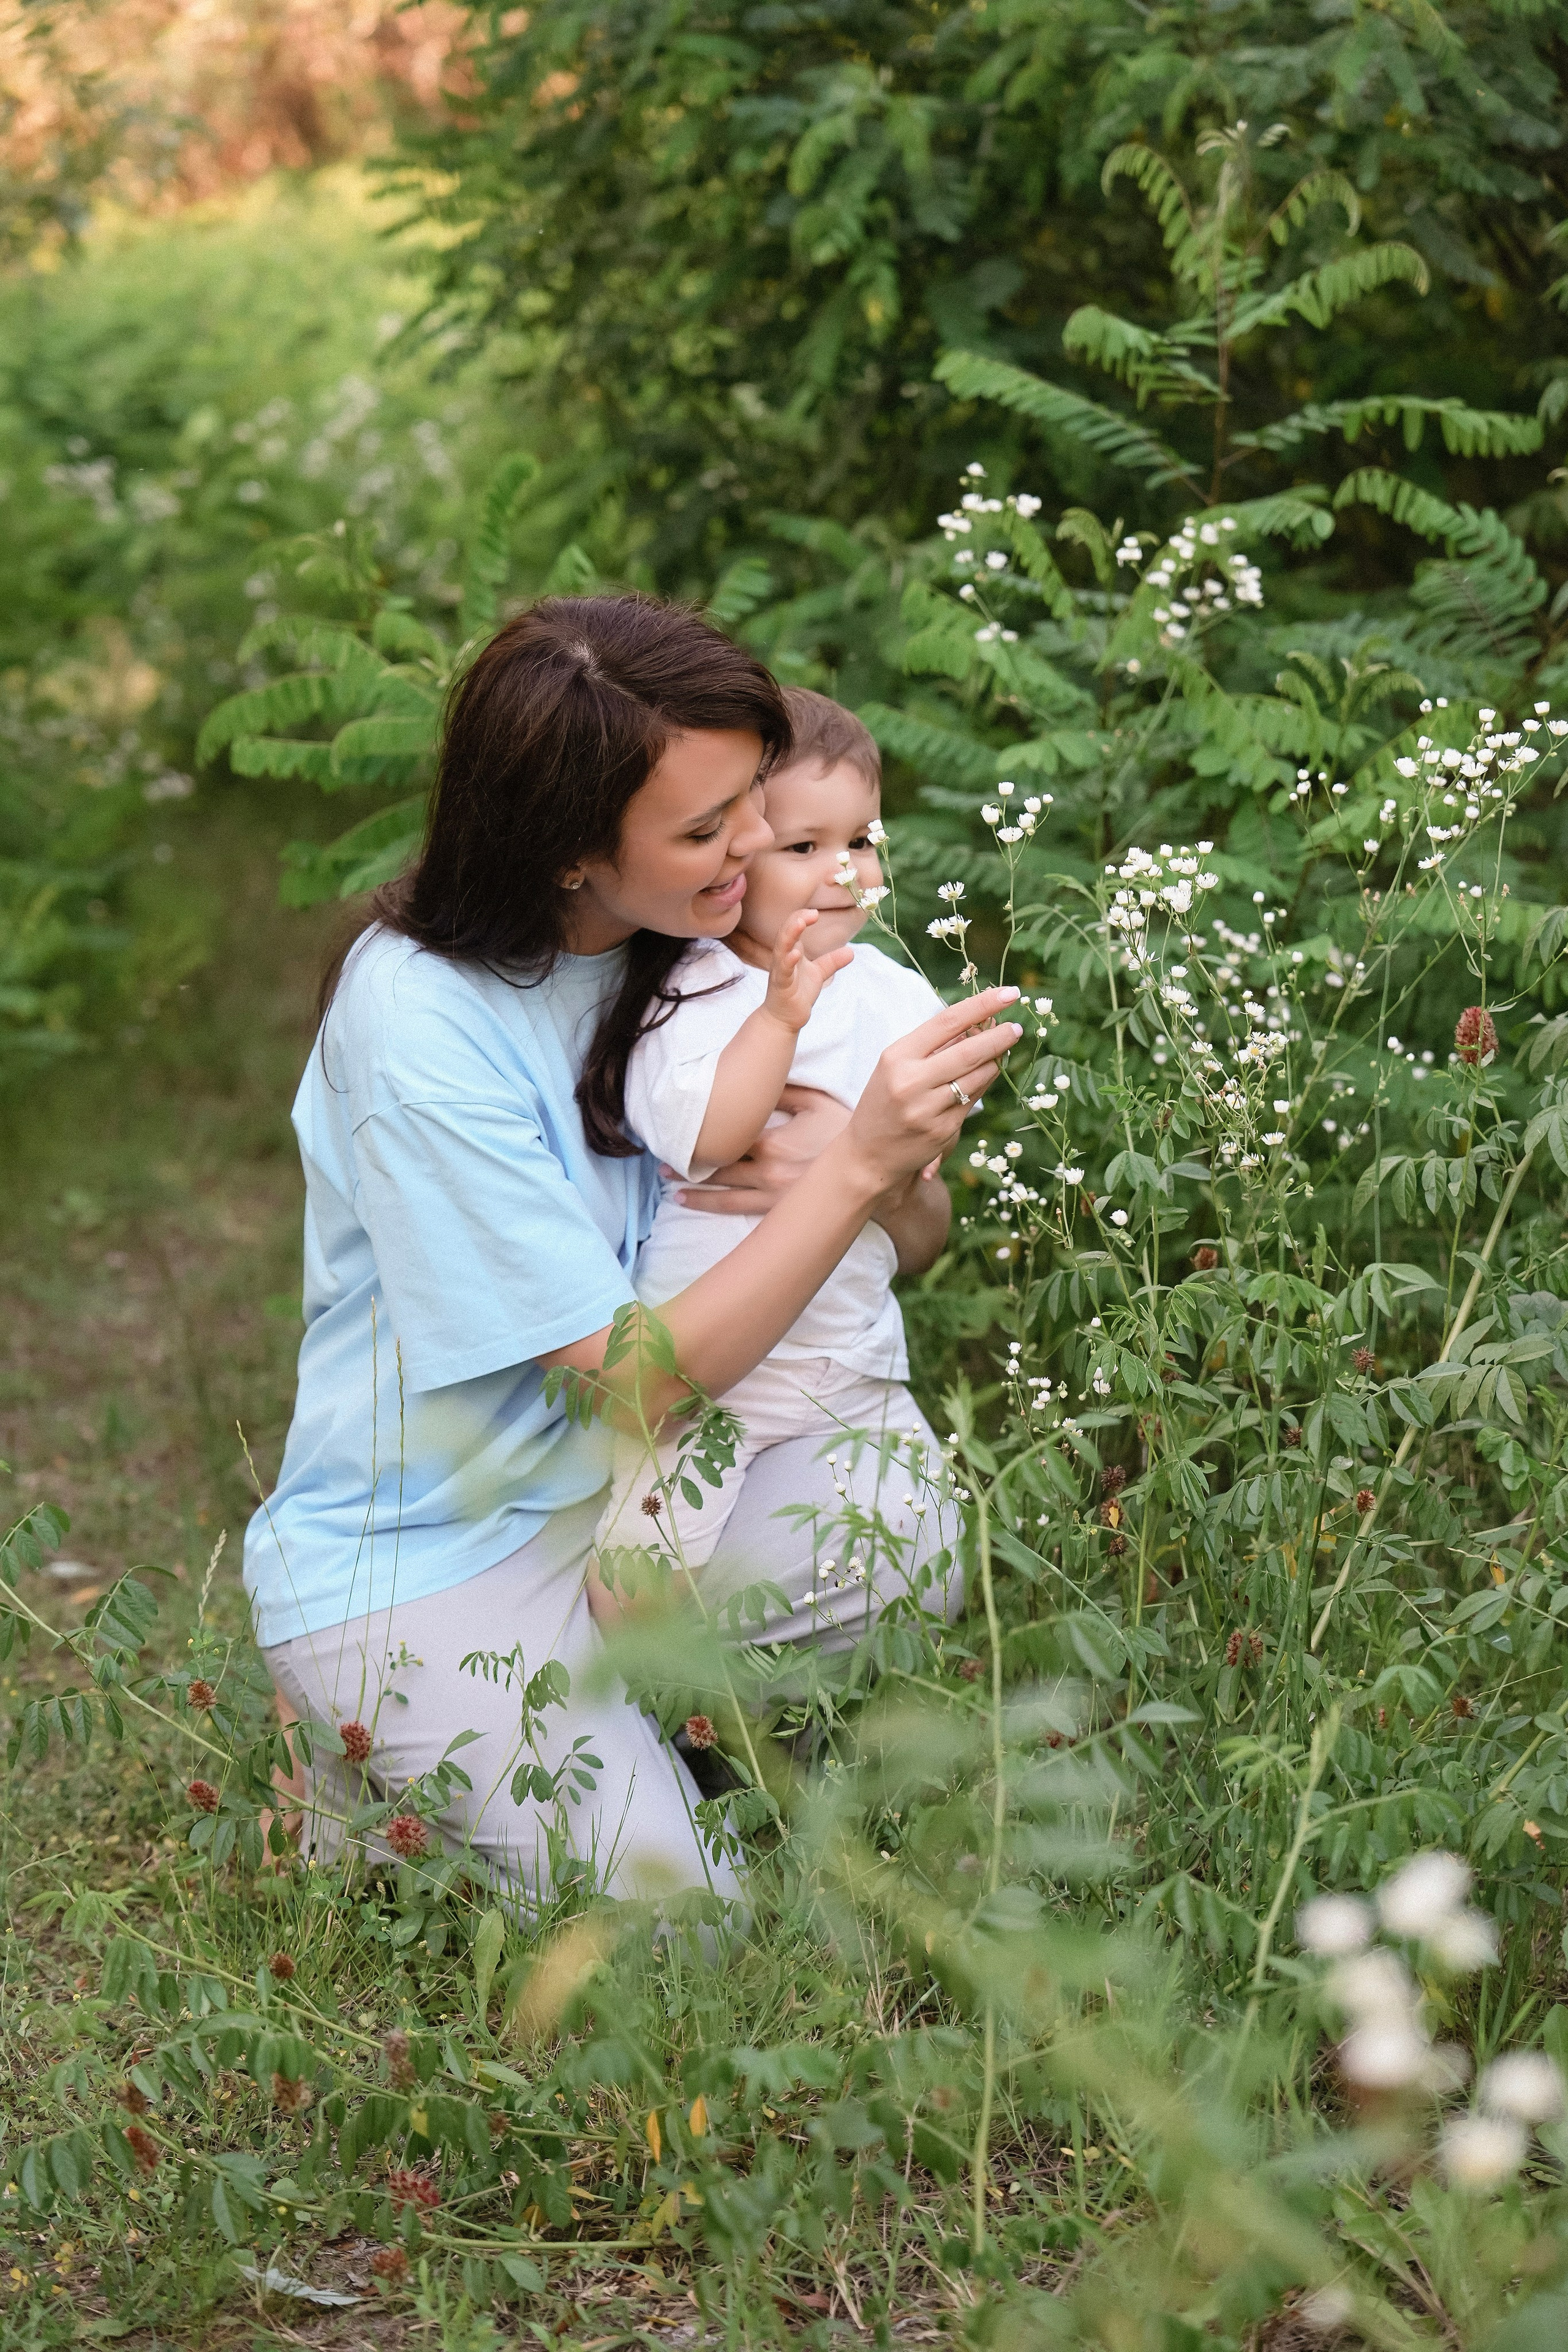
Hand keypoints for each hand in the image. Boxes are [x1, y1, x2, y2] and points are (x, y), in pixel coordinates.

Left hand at [678, 1084, 847, 1214]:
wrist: (870, 1170)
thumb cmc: (845, 1132)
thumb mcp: (817, 1102)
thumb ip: (784, 1091)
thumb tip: (759, 1079)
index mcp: (771, 1141)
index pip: (727, 1137)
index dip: (701, 1136)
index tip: (678, 1132)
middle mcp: (766, 1170)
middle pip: (718, 1168)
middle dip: (688, 1166)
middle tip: (661, 1165)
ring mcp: (772, 1195)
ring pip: (724, 1193)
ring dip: (695, 1191)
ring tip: (670, 1188)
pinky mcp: (778, 1210)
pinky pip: (740, 1211)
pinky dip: (714, 1207)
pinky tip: (693, 1204)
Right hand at [763, 908, 852, 1031]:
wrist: (784, 1018)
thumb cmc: (797, 993)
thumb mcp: (819, 974)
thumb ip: (832, 961)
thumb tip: (851, 951)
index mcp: (791, 951)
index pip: (793, 927)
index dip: (803, 917)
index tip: (816, 913)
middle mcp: (782, 958)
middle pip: (786, 933)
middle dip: (796, 920)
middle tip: (812, 913)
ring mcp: (780, 971)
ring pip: (781, 948)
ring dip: (790, 934)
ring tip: (801, 923)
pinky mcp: (780, 986)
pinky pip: (783, 971)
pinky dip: (788, 961)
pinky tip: (795, 954)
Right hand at [842, 987, 1021, 1189]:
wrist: (867, 1154)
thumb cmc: (885, 1100)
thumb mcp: (898, 1065)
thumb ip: (934, 1045)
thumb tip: (981, 1020)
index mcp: (898, 1057)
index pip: (947, 1022)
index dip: (982, 1004)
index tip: (1009, 993)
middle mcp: (911, 1082)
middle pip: (969, 1051)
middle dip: (999, 1037)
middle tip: (1017, 1027)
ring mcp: (928, 1109)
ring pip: (978, 1077)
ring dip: (995, 1061)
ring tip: (999, 1051)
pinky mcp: (943, 1131)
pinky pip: (974, 1099)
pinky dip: (984, 1084)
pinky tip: (985, 1075)